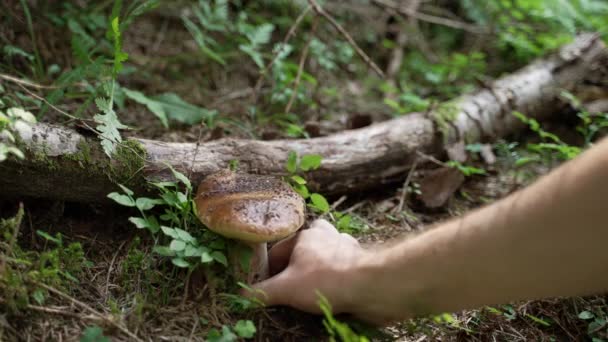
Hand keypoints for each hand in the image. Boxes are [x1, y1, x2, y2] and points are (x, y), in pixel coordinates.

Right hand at [242, 219, 375, 320]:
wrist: (371, 286)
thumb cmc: (326, 280)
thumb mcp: (286, 288)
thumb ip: (262, 292)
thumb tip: (242, 295)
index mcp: (305, 236)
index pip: (277, 251)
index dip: (269, 271)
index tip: (267, 288)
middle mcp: (326, 237)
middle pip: (302, 254)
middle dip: (295, 272)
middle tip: (290, 292)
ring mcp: (345, 249)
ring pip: (324, 261)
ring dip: (316, 276)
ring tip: (311, 296)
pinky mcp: (360, 264)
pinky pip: (342, 272)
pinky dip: (336, 283)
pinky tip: (332, 298)